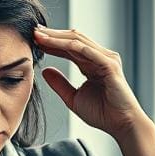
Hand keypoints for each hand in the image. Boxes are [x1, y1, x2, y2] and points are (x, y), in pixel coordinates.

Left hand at [33, 25, 150, 140]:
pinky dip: (67, 45)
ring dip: (56, 36)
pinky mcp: (109, 64)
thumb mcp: (73, 98)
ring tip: (38, 34)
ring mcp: (106, 59)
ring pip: (77, 40)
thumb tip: (45, 70)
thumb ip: (60, 84)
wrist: (121, 125)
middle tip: (33, 31)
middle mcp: (99, 57)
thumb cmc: (103, 114)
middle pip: (72, 39)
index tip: (33, 40)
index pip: (69, 47)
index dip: (51, 42)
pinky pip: (84, 50)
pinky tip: (52, 42)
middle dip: (52, 34)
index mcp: (92, 64)